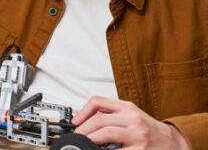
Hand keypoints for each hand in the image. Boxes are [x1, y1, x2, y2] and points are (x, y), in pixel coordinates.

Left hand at [73, 96, 190, 149]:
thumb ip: (112, 114)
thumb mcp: (131, 115)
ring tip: (84, 143)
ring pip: (105, 133)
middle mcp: (132, 118)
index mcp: (127, 107)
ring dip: (89, 139)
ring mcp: (137, 134)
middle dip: (82, 130)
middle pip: (98, 120)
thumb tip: (86, 121)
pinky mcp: (140, 149)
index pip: (98, 102)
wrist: (172, 142)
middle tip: (76, 137)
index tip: (75, 122)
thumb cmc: (149, 129)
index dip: (82, 112)